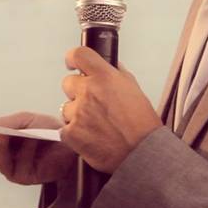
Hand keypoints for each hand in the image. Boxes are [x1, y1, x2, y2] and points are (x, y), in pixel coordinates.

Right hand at [0, 112, 75, 184]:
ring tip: (2, 133)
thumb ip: (4, 123)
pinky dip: (23, 152)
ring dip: (0, 146)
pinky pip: (17, 166)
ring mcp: (14, 168)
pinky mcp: (25, 178)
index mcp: (2, 141)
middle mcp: (5, 156)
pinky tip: (31, 140)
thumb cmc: (48, 129)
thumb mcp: (24, 121)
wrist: (72, 142)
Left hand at [59, 47, 160, 173]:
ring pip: (66, 107)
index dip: (73, 58)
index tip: (72, 63)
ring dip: (77, 114)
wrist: (142, 153)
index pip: (79, 55)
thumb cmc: (142, 124)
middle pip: (68, 82)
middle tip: (92, 104)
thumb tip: (107, 68)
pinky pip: (65, 128)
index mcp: (104, 77)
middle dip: (77, 92)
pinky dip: (75, 132)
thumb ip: (116, 75)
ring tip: (96, 125)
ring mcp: (78, 112)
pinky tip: (91, 136)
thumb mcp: (134, 89)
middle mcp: (88, 91)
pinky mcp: (70, 132)